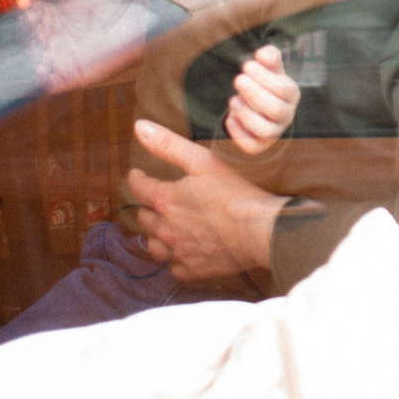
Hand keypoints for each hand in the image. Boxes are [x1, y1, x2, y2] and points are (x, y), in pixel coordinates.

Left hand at [124, 119, 283, 281]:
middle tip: (159, 200)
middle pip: (144, 217)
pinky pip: (172, 266)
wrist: (261, 232)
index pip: (138, 188)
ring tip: (167, 226)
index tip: (140, 175)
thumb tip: (140, 127)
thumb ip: (168, 144)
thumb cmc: (235, 194)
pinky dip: (175, 257)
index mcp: (165, 201)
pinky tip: (184, 249)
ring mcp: (177, 253)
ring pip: (153, 245)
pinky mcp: (191, 271)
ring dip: (157, 234)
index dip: (138, 178)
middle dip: (149, 206)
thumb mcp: (203, 161)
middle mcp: (165, 230)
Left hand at [221, 45, 300, 156]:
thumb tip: (263, 54)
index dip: (264, 77)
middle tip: (238, 79)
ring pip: (266, 131)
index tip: (246, 65)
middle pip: (277, 110)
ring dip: (248, 115)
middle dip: (255, 94)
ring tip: (234, 100)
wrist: (257, 106)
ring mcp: (274, 132)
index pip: (284, 89)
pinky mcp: (259, 144)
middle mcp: (286, 116)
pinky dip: (239, 134)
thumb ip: (269, 57)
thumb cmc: (265, 83)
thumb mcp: (269, 68)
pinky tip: (230, 118)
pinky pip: (252, 146)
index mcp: (291, 95)